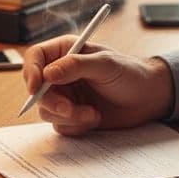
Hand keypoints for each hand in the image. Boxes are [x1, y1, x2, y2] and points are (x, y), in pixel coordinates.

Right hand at [21, 35, 173, 135]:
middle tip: (69, 109)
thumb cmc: (130, 73)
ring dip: (68, 116)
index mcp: (65, 52)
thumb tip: (47, 73)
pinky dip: (76, 125)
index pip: (35, 57)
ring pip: (47, 110)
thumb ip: (75, 66)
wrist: (148, 99)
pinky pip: (60, 125)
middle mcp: (61, 73)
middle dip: (52, 102)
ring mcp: (65, 95)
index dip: (30, 72)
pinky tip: (94, 117)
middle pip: (36, 89)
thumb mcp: (105, 64)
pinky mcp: (72, 115)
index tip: (35, 87)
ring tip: (92, 113)